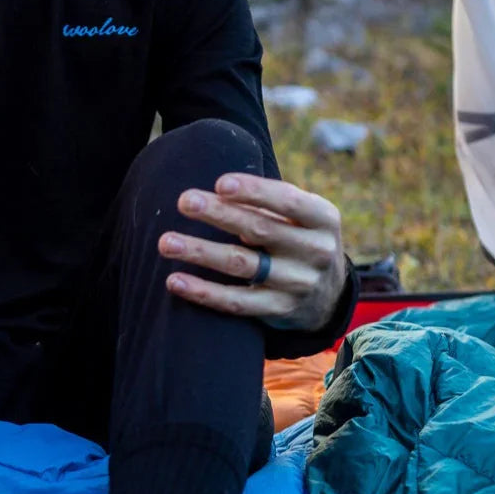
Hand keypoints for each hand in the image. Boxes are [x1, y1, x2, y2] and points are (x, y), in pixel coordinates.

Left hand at [158, 173, 345, 331]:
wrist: (327, 296)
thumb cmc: (300, 239)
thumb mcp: (303, 217)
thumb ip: (270, 203)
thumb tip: (217, 191)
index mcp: (323, 219)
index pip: (288, 202)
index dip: (254, 192)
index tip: (220, 183)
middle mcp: (315, 251)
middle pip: (260, 229)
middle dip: (219, 214)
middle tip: (184, 201)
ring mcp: (297, 283)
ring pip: (241, 265)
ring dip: (200, 252)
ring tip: (166, 242)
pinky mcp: (277, 310)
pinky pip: (235, 302)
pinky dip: (203, 292)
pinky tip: (176, 280)